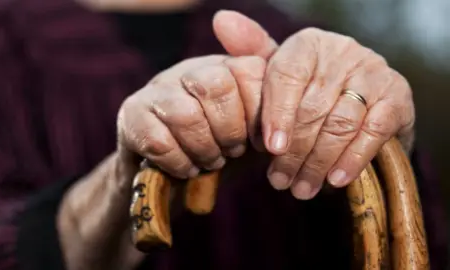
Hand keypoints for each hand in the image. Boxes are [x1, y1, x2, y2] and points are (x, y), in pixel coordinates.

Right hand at [57, 54, 265, 269]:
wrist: (170, 178)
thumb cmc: (218, 150)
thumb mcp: (253, 131)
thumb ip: (273, 115)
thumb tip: (287, 121)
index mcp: (223, 67)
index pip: (250, 70)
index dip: (261, 111)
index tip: (261, 142)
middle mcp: (189, 70)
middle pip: (216, 85)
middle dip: (230, 130)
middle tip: (231, 151)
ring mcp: (157, 89)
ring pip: (186, 114)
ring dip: (204, 149)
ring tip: (209, 162)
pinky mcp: (131, 115)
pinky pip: (159, 141)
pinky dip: (179, 163)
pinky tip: (186, 169)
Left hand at [214, 11, 414, 199]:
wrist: (359, 100)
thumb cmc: (307, 89)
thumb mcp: (278, 72)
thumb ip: (252, 53)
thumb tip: (221, 20)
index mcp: (308, 44)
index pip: (287, 76)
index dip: (276, 115)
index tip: (270, 149)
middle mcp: (343, 52)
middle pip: (312, 107)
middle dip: (294, 151)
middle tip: (280, 181)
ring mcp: (373, 72)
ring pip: (340, 123)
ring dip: (318, 162)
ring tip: (301, 188)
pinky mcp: (397, 97)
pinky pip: (372, 131)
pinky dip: (353, 159)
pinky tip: (335, 180)